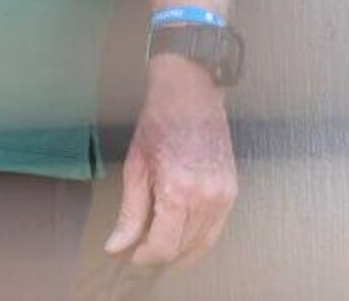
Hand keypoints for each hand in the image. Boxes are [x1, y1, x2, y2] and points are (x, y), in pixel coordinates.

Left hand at [102, 54, 237, 268]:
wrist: (191, 91)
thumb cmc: (160, 121)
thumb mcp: (136, 167)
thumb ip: (130, 213)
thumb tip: (117, 247)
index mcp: (178, 191)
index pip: (163, 246)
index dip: (145, 256)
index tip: (131, 254)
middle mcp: (206, 197)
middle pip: (183, 248)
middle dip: (160, 254)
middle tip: (141, 249)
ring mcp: (223, 194)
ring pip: (202, 243)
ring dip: (180, 250)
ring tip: (159, 244)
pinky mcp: (232, 190)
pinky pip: (216, 228)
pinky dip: (198, 237)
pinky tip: (181, 232)